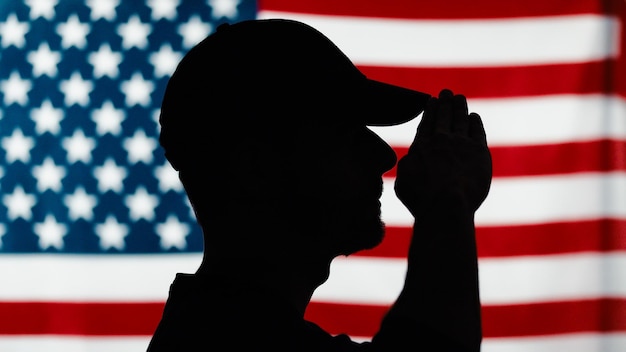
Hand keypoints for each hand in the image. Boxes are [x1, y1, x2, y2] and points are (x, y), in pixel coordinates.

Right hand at [394, 89, 491, 216]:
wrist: (447, 204)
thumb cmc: (422, 200)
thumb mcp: (402, 183)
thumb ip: (406, 166)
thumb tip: (411, 157)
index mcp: (421, 147)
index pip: (426, 123)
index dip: (429, 110)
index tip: (431, 101)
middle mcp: (440, 140)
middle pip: (443, 116)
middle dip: (444, 102)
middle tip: (446, 93)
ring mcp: (461, 144)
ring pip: (461, 119)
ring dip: (460, 106)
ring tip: (459, 98)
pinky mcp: (479, 151)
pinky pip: (477, 131)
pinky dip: (475, 122)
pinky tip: (474, 117)